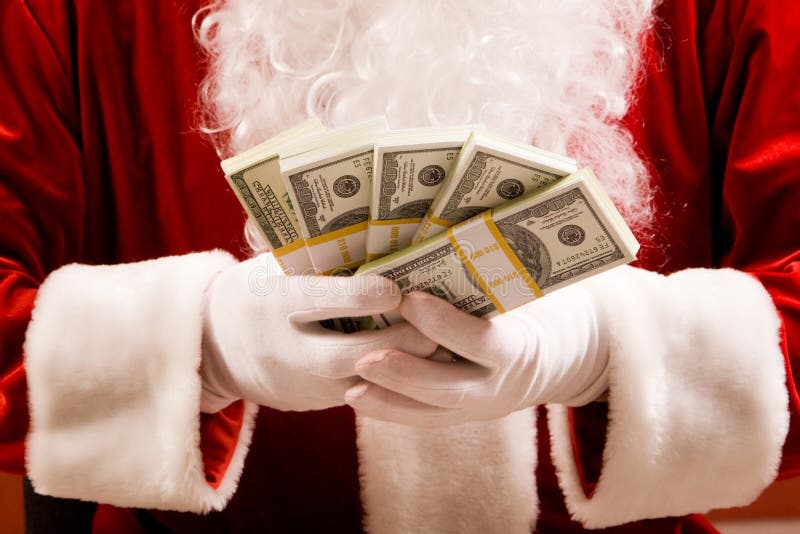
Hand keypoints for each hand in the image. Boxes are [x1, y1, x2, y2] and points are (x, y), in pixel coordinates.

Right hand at [200, 254, 436, 412]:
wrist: (215, 349)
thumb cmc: (256, 292)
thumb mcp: (270, 267)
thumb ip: (309, 251)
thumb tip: (363, 221)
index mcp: (273, 303)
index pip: (318, 301)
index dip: (360, 297)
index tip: (396, 289)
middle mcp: (286, 348)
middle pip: (345, 354)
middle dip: (395, 343)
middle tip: (438, 329)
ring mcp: (300, 383)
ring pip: (360, 385)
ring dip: (403, 370)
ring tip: (443, 349)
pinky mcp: (314, 404)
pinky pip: (361, 396)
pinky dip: (393, 382)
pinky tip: (423, 367)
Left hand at [346, 284, 608, 426]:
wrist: (553, 358)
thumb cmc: (528, 309)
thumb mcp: (519, 295)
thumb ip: (487, 279)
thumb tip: (445, 229)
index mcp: (519, 348)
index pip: (483, 342)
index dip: (446, 325)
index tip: (409, 300)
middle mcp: (499, 386)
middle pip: (451, 387)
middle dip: (407, 373)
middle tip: (365, 357)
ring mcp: (478, 407)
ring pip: (432, 410)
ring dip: (390, 397)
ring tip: (350, 385)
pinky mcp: (459, 416)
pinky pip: (422, 419)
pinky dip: (389, 409)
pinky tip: (355, 397)